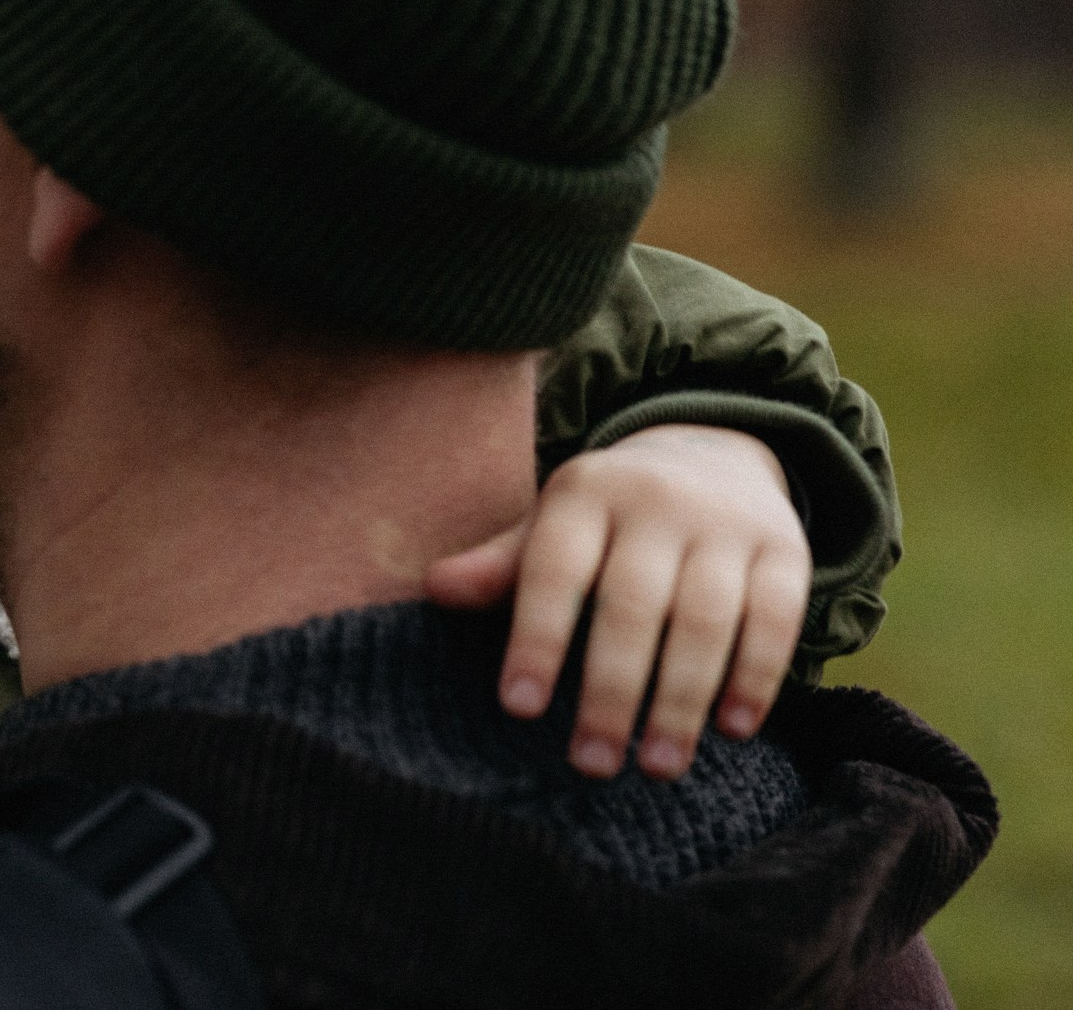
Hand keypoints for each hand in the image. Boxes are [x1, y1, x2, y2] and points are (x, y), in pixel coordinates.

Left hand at [424, 423, 810, 781]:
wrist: (711, 453)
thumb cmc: (609, 519)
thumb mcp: (552, 528)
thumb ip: (502, 567)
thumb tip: (434, 589)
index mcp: (584, 493)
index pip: (553, 571)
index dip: (535, 639)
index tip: (517, 708)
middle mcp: (656, 501)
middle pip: (631, 606)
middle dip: (609, 691)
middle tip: (590, 764)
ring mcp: (725, 523)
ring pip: (706, 619)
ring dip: (680, 700)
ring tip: (656, 767)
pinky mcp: (785, 548)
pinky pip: (776, 618)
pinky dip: (756, 677)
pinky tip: (733, 730)